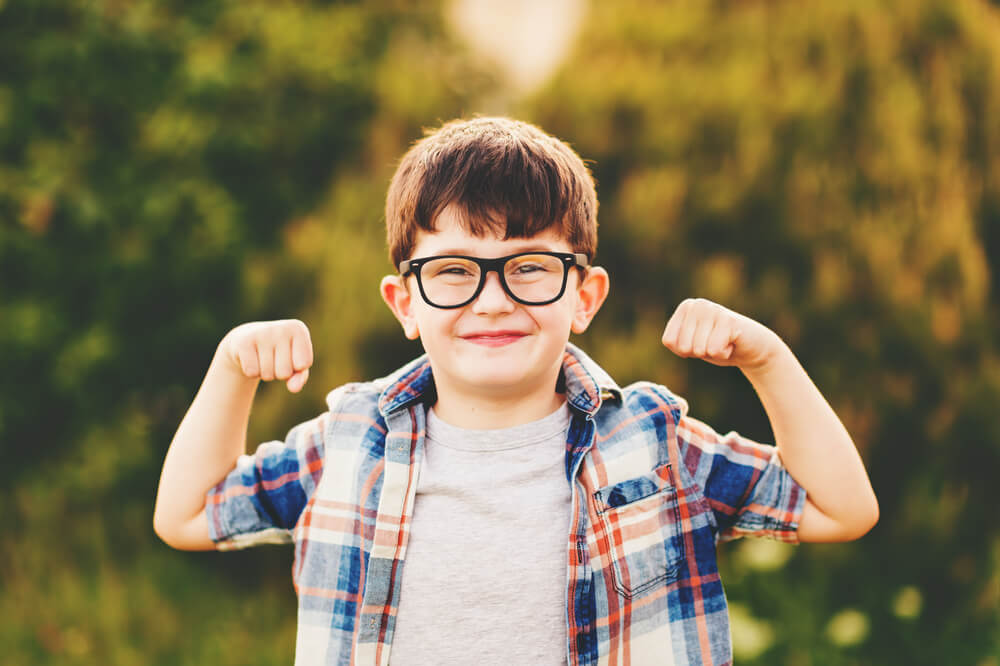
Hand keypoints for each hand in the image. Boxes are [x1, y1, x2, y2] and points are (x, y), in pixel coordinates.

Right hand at [219, 319, 313, 391]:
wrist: (245, 340)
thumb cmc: (277, 353)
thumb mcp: (294, 363)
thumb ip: (300, 376)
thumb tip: (294, 388)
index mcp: (298, 329)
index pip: (303, 364)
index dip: (295, 367)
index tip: (288, 355)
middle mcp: (281, 328)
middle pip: (285, 373)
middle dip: (278, 372)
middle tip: (271, 358)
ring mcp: (261, 333)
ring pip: (268, 375)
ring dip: (265, 373)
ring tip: (261, 357)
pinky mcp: (243, 342)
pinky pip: (252, 372)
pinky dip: (251, 371)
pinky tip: (250, 358)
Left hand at [662, 298, 784, 370]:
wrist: (754, 348)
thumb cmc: (718, 347)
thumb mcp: (691, 347)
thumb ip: (676, 344)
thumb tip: (674, 343)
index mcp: (686, 307)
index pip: (669, 341)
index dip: (685, 350)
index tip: (701, 342)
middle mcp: (698, 304)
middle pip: (684, 346)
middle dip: (700, 352)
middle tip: (715, 342)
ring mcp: (713, 310)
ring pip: (699, 349)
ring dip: (712, 353)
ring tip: (724, 342)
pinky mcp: (728, 320)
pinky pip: (714, 350)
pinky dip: (723, 354)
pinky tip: (732, 343)